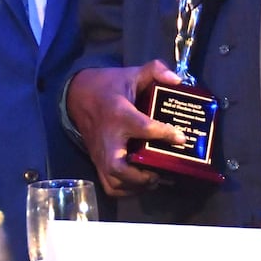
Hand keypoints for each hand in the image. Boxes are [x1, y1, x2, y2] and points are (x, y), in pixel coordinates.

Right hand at [66, 61, 186, 196]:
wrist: (79, 96)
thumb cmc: (110, 86)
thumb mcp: (132, 73)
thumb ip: (155, 70)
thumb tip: (177, 80)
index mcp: (119, 114)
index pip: (142, 127)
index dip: (163, 133)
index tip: (181, 138)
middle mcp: (108, 138)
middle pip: (118, 166)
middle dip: (141, 175)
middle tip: (160, 172)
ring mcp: (100, 153)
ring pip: (113, 181)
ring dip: (135, 186)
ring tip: (154, 178)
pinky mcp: (98, 161)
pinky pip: (109, 185)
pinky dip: (125, 190)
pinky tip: (141, 183)